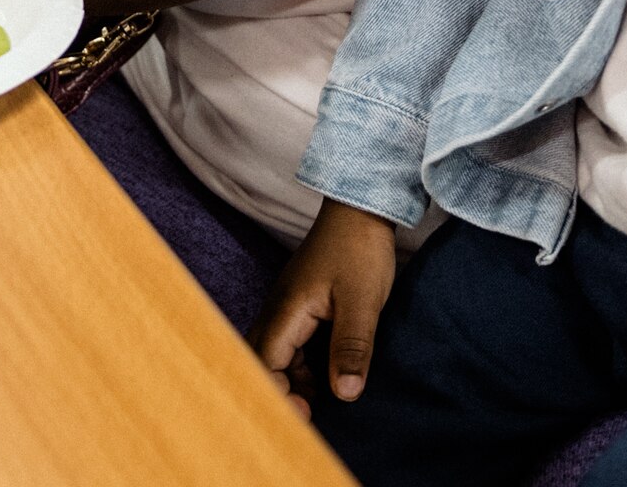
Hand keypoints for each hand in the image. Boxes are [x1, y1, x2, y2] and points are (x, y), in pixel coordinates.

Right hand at [256, 202, 399, 412]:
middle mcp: (279, 312)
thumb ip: (352, 347)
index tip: (304, 415)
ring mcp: (289, 308)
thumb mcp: (362, 301)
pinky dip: (304, 367)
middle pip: (264, 363)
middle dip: (280, 392)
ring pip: (278, 356)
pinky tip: (326, 379)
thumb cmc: (359, 249)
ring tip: (319, 405)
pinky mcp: (302, 306)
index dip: (278, 394)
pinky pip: (293, 345)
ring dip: (293, 381)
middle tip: (309, 417)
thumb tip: (345, 394)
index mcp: (286, 312)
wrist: (362, 208)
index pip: (265, 364)